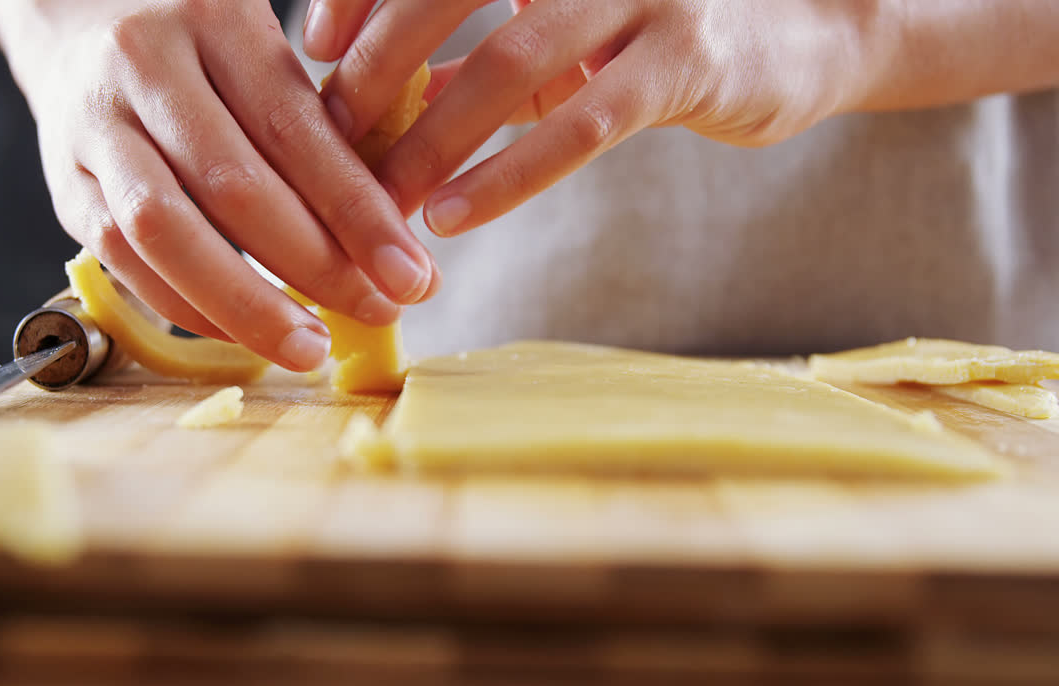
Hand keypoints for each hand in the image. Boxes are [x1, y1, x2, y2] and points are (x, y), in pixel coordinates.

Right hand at [0, 0, 438, 370]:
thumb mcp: (263, 52)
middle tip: (378, 312)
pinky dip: (190, 307)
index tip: (410, 275)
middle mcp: (145, 66)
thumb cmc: (198, 45)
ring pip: (167, 232)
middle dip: (317, 267)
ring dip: (247, 305)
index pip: (296, 131)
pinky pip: (124, 260)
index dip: (358, 213)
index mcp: (215, 20)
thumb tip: (388, 239)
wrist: (74, 20)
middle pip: (234, 188)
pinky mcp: (63, 183)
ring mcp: (93, 127)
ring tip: (310, 347)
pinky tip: (245, 332)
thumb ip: (318, 129)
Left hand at [306, 0, 866, 235]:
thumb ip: (481, 55)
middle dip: (377, 65)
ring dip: (430, 135)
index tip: (317, 48)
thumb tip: (384, 103)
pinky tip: (453, 216)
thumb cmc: (662, 34)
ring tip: (379, 198)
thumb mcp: (564, 33)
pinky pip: (578, 124)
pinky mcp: (687, 60)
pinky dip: (505, 174)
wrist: (806, 33)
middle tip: (330, 135)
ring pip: (508, 60)